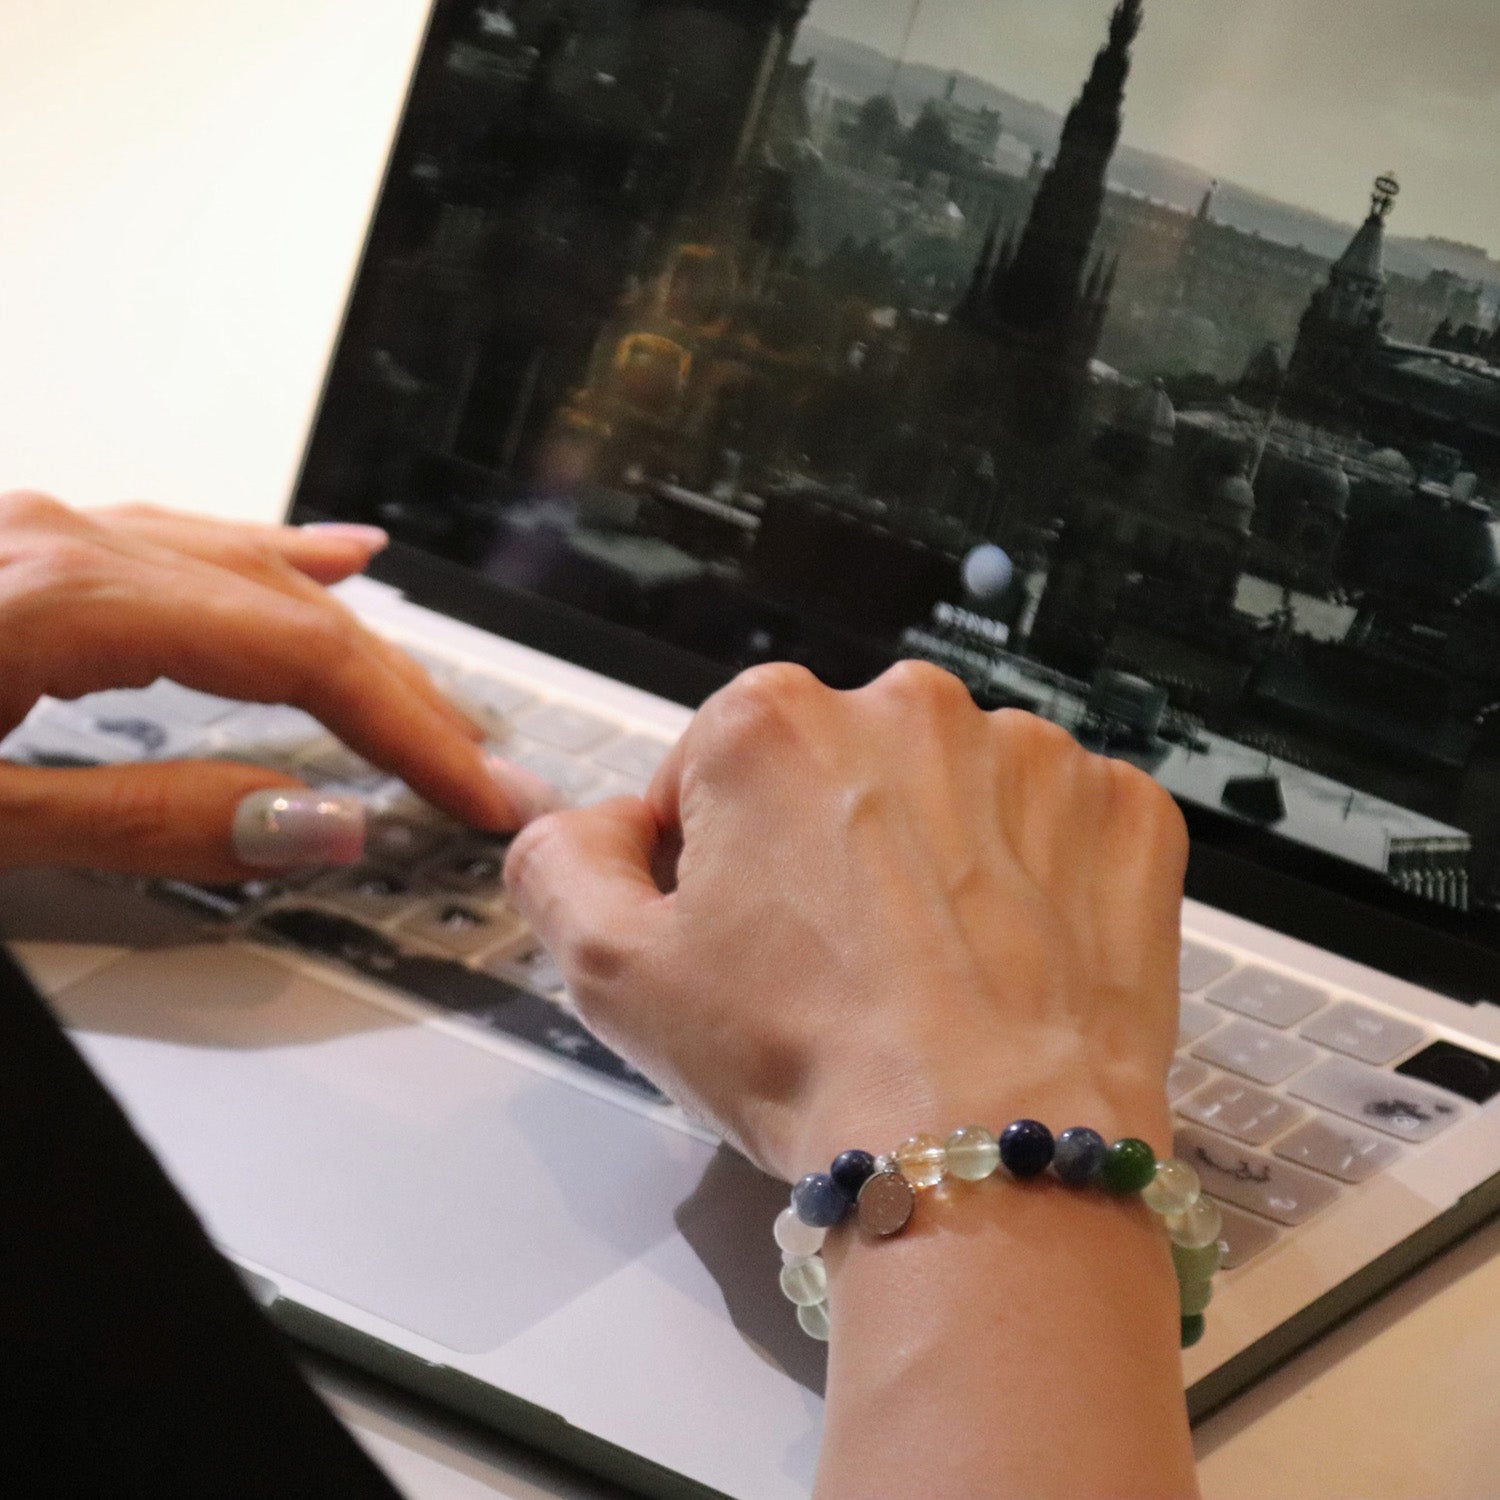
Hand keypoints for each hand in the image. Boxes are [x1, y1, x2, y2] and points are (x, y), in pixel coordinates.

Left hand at [0, 492, 551, 879]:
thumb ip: (147, 822)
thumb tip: (315, 826)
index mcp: (65, 599)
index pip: (302, 659)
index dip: (409, 730)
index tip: (478, 791)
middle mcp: (67, 546)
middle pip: (295, 612)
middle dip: (404, 695)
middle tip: (483, 767)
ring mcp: (45, 538)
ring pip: (252, 574)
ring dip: (354, 640)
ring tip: (433, 693)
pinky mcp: (28, 556)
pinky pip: (186, 545)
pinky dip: (277, 561)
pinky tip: (332, 556)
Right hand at [505, 659, 1187, 1179]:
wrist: (982, 1151)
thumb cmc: (806, 1059)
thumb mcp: (611, 971)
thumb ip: (558, 862)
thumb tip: (591, 826)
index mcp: (775, 723)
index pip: (711, 772)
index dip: (710, 865)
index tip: (741, 938)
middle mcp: (909, 706)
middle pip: (834, 772)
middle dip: (820, 848)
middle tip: (831, 964)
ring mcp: (1030, 755)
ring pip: (948, 794)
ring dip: (931, 858)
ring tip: (924, 970)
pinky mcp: (1120, 812)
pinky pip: (1056, 825)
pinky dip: (1033, 877)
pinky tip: (1005, 956)